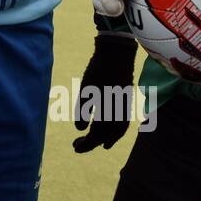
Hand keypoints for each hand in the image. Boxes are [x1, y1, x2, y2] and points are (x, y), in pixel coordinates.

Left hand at [73, 32, 139, 152]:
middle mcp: (119, 113)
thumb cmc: (98, 70)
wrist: (117, 52)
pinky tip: (110, 129)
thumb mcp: (86, 90)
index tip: (74, 148)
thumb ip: (83, 111)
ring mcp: (124, 106)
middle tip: (77, 146)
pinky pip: (123, 121)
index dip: (86, 144)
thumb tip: (80, 130)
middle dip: (92, 142)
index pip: (97, 135)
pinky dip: (117, 129)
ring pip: (118, 130)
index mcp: (109, 112)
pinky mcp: (126, 100)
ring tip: (100, 145)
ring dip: (107, 138)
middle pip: (107, 134)